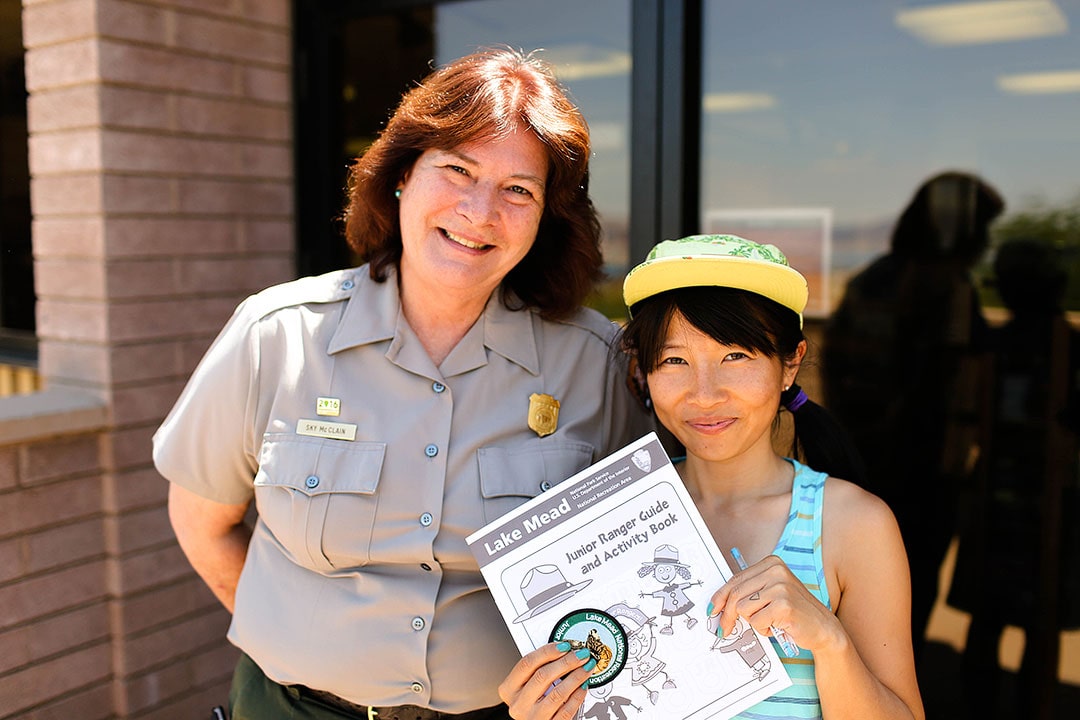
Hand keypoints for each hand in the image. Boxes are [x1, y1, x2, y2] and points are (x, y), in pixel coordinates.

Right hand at [499, 642, 594, 719]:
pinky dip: (577, 696)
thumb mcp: (525, 687)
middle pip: (543, 676)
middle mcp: (519, 704)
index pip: (527, 663)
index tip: (564, 646)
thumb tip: (564, 652)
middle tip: (581, 654)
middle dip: (566, 662)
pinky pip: (566, 710)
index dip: (547, 651)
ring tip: (586, 668)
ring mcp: (533, 718)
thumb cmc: (529, 704)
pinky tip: (583, 686)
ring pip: (558, 693)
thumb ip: (538, 670)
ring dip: (576, 677)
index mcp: (509, 689)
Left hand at [707, 554, 840, 651]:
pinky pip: (757, 621)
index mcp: (771, 563)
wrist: (823, 628)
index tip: (712, 610)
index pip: (735, 580)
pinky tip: (778, 627)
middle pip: (736, 594)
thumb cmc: (793, 612)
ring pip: (744, 609)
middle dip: (727, 615)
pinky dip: (764, 630)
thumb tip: (718, 604)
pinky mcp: (784, 605)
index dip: (720, 597)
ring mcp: (781, 587)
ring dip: (754, 622)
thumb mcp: (770, 594)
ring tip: (771, 621)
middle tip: (723, 630)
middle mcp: (776, 571)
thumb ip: (748, 593)